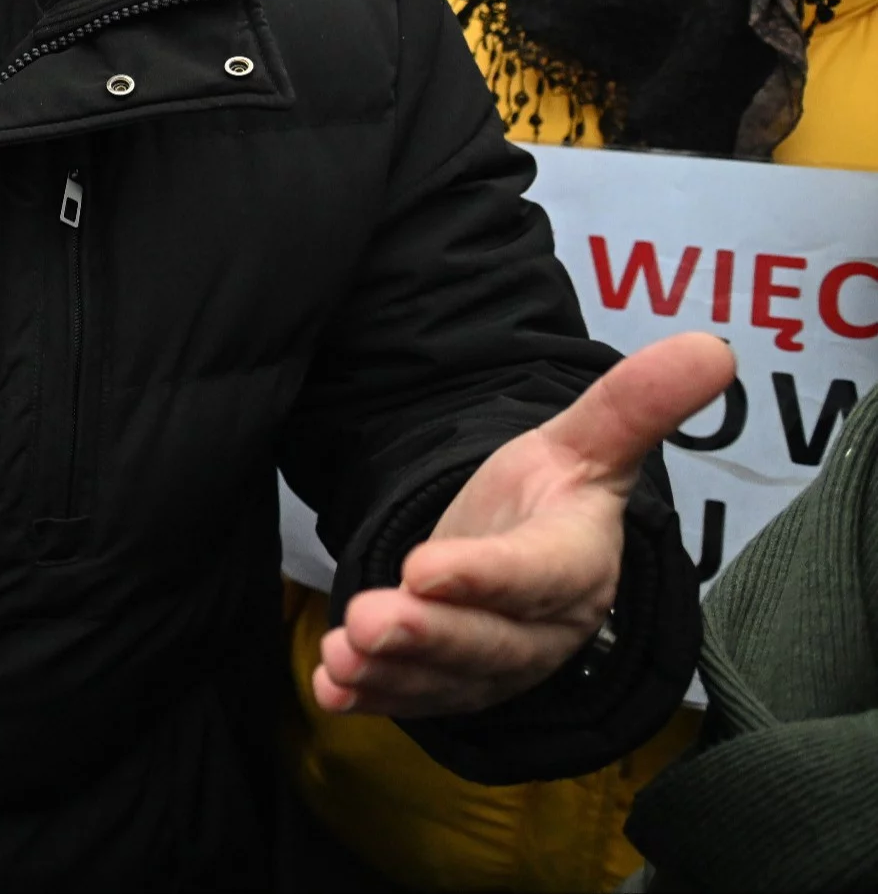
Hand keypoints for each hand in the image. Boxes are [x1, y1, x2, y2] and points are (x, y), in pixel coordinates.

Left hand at [314, 332, 734, 717]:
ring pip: (445, 677)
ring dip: (391, 671)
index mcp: (575, 564)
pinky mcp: (452, 686)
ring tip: (342, 656)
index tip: (423, 567)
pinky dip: (372, 698)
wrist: (528, 546)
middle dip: (428, 635)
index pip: (535, 575)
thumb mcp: (586, 443)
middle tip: (367, 621)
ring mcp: (496, 665)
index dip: (485, 576)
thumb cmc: (552, 493)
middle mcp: (541, 628)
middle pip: (486, 641)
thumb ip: (634, 403)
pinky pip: (413, 698)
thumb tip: (714, 346)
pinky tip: (329, 689)